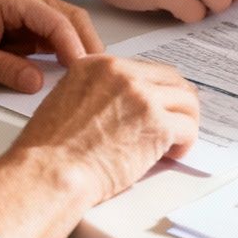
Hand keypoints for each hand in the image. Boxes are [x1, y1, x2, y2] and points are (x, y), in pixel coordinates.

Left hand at [0, 0, 102, 92]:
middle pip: (69, 18)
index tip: (85, 72)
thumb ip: (6, 69)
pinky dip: (60, 50)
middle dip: (86, 44)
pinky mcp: (20, 20)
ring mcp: (23, 6)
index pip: (57, 22)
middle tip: (100, 74)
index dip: (75, 48)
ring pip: (62, 25)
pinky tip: (67, 70)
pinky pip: (48, 33)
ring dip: (75, 47)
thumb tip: (39, 84)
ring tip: (89, 75)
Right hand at [9, 56, 199, 200]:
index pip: (144, 68)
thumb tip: (120, 106)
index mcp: (98, 65)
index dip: (155, 90)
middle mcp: (122, 73)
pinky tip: (172, 154)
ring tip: (173, 142)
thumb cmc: (49, 150)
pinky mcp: (157, 124)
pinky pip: (188, 128)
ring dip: (185, 122)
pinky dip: (185, 143)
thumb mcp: (65, 100)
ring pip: (186, 101)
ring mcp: (142, 96)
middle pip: (171, 79)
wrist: (50, 172)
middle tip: (176, 122)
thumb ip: (96, 93)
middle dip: (177, 102)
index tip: (158, 105)